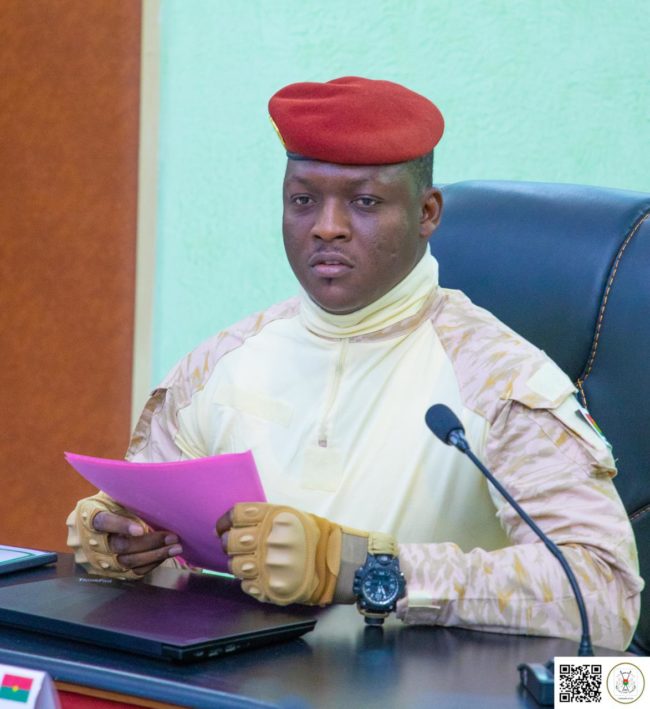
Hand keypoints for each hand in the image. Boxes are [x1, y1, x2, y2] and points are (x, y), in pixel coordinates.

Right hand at [66, 492, 183, 578]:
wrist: (87, 527)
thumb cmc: (106, 505)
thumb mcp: (110, 493)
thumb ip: (124, 491)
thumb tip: (149, 478)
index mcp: (89, 517)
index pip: (103, 522)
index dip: (121, 526)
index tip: (140, 529)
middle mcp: (91, 541)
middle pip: (120, 546)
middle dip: (149, 542)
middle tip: (172, 536)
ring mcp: (100, 560)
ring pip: (127, 562)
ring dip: (154, 555)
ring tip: (176, 548)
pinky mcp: (110, 571)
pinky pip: (132, 572)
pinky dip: (150, 564)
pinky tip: (165, 555)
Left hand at [216, 502, 368, 605]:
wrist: (333, 562)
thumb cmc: (309, 536)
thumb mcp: (288, 515)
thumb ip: (259, 517)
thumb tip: (226, 527)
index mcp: (272, 518)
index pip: (234, 516)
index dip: (225, 522)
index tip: (224, 527)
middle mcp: (269, 540)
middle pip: (230, 541)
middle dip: (229, 544)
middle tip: (238, 546)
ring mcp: (268, 566)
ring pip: (234, 566)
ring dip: (239, 564)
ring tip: (252, 562)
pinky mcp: (270, 588)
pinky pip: (246, 585)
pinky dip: (250, 581)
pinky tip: (262, 575)